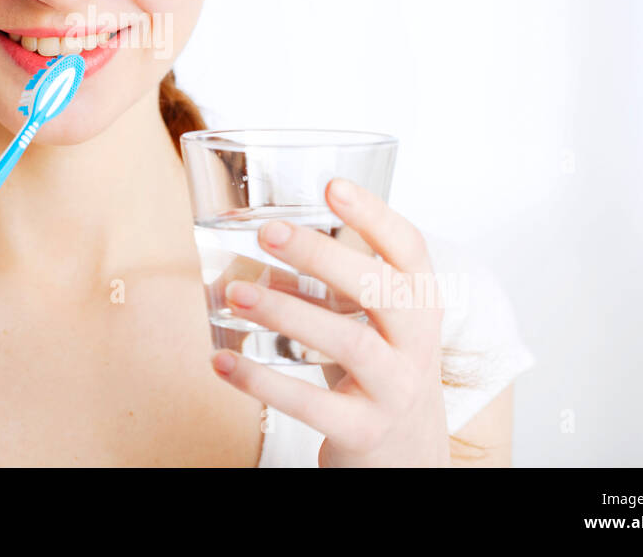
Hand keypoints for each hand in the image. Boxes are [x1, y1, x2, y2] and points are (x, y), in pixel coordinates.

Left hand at [209, 178, 450, 466]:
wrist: (409, 458)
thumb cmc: (378, 370)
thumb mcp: (370, 321)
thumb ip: (331, 283)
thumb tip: (257, 244)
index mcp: (420, 303)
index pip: (410, 249)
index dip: (375, 214)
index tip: (333, 185)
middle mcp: (416, 344)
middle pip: (380, 290)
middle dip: (322, 256)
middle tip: (268, 232)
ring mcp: (394, 389)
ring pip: (349, 344)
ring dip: (287, 313)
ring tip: (235, 293)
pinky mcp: (364, 431)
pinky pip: (313, 405)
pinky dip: (262, 382)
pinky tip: (221, 361)